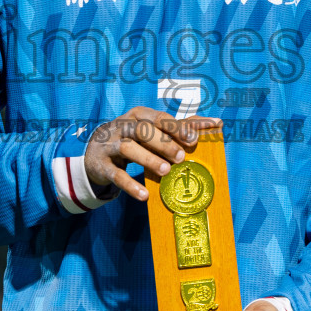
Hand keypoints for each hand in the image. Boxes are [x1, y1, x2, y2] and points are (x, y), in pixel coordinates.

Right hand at [82, 106, 220, 202]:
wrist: (95, 154)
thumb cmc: (133, 139)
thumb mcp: (151, 130)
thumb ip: (180, 127)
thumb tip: (216, 122)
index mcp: (138, 115)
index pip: (159, 118)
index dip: (176, 128)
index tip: (194, 139)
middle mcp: (122, 126)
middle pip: (142, 129)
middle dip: (163, 142)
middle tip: (180, 158)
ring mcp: (109, 145)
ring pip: (128, 148)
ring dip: (148, 159)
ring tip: (165, 172)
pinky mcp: (102, 165)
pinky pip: (116, 174)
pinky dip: (130, 185)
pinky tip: (145, 195)